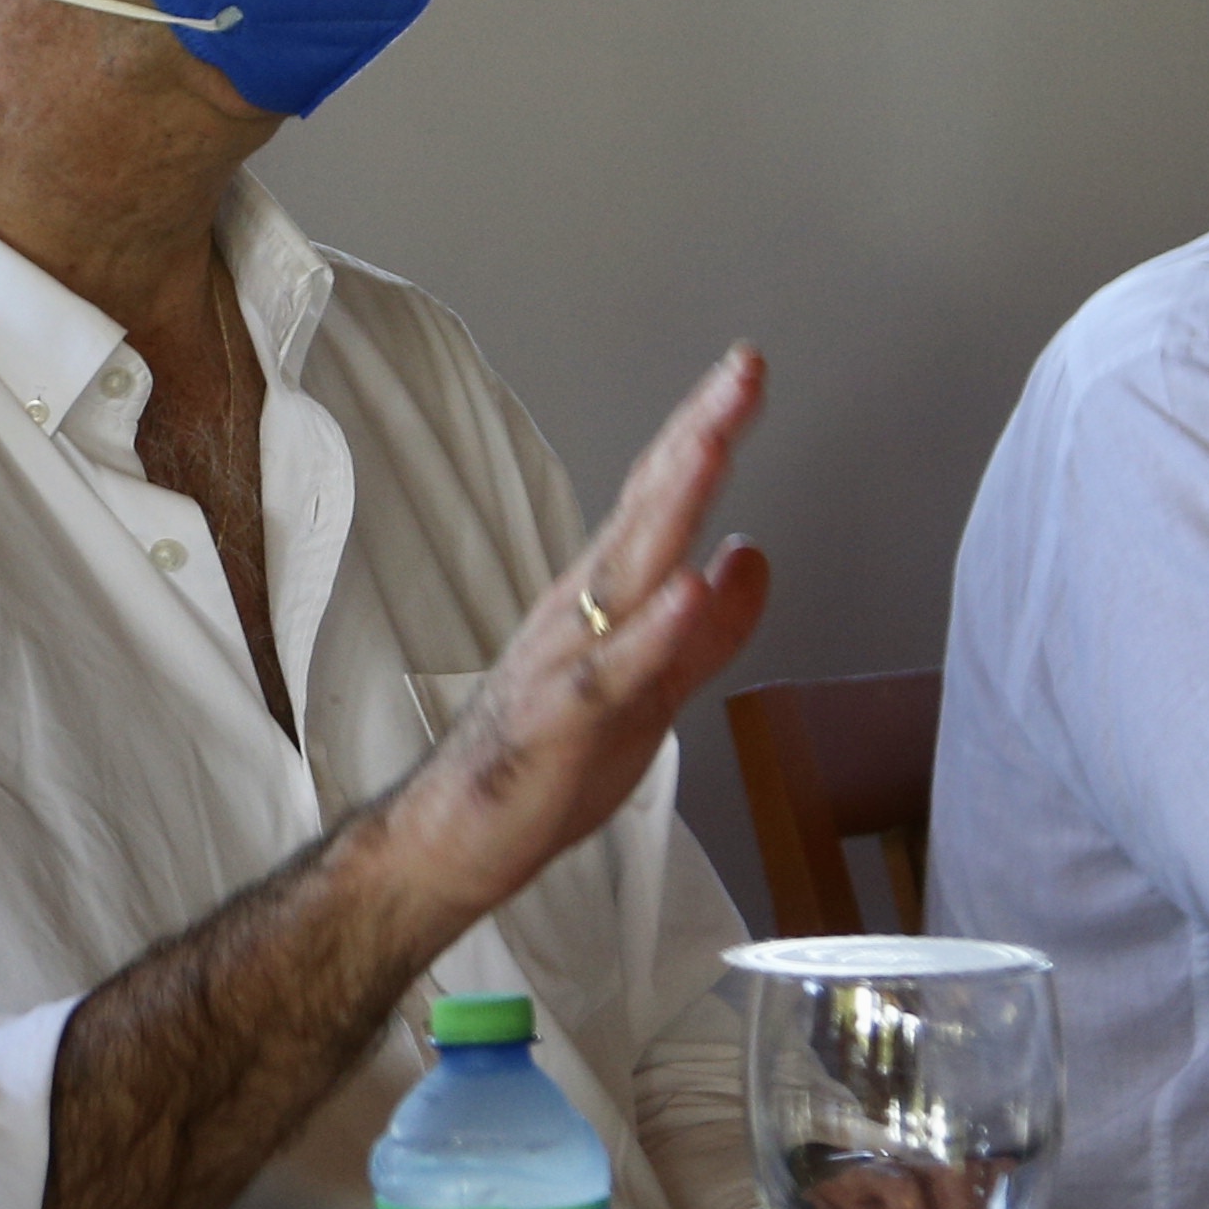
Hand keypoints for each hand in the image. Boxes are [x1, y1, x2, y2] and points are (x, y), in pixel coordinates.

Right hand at [357, 350, 773, 936]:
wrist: (454, 837)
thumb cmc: (547, 762)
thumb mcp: (656, 689)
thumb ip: (711, 630)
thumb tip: (753, 553)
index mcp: (604, 596)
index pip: (661, 498)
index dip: (704, 433)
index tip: (746, 372)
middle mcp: (583, 609)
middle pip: (648, 509)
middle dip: (697, 437)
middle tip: (743, 371)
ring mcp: (568, 658)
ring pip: (627, 570)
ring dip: (672, 504)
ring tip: (713, 446)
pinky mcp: (561, 719)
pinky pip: (611, 669)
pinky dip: (652, 628)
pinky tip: (689, 590)